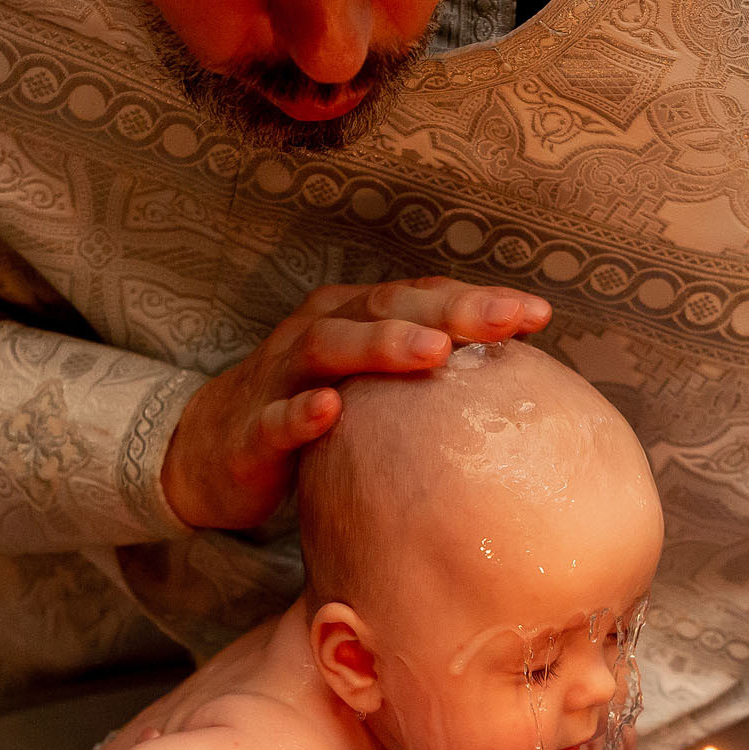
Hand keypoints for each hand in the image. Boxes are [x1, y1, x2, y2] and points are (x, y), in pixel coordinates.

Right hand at [160, 277, 552, 529]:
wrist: (209, 450)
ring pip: (330, 348)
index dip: (478, 301)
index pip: (422, 298)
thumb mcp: (369, 387)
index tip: (538, 314)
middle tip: (506, 320)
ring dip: (381, 346)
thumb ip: (423, 378)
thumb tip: (511, 385)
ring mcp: (279, 377)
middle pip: (386, 309)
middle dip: (449, 311)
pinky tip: (330, 410)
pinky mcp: (249, 430)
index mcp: (354, 317)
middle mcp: (318, 331)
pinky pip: (275, 420)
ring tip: (433, 352)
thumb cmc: (309, 413)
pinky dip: (301, 413)